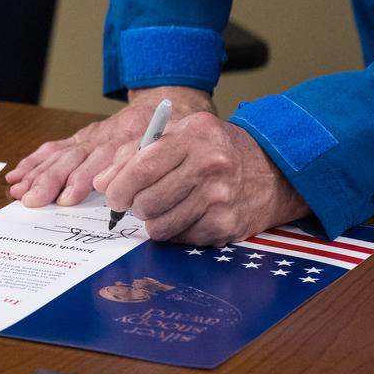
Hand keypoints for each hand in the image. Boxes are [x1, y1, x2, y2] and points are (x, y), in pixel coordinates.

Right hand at [4, 86, 214, 207]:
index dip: (84, 179)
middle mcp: (107, 135)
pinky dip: (36, 160)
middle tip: (34, 200)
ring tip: (19, 190)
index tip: (69, 197)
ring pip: (63, 153)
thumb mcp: (175, 147)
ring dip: (39, 173)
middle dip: (52, 180)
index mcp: (131, 138)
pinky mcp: (84, 135)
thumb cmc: (176, 133)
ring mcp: (93, 135)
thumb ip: (154, 166)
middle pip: (77, 158)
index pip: (103, 160)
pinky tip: (18, 173)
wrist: (171, 100)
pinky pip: (57, 147)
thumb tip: (135, 196)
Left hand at [92, 112, 308, 244]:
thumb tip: (101, 181)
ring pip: (159, 226)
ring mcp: (219, 198)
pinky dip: (176, 230)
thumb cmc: (218, 150)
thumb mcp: (183, 136)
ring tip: (164, 207)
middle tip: (138, 202)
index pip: (142, 165)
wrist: (272, 171)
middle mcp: (209, 165)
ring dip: (153, 221)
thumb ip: (138, 152)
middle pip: (146, 201)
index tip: (112, 194)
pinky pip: (180, 238)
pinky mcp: (225, 226)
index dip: (119, 185)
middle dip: (134, 206)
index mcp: (195, 135)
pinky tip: (188, 214)